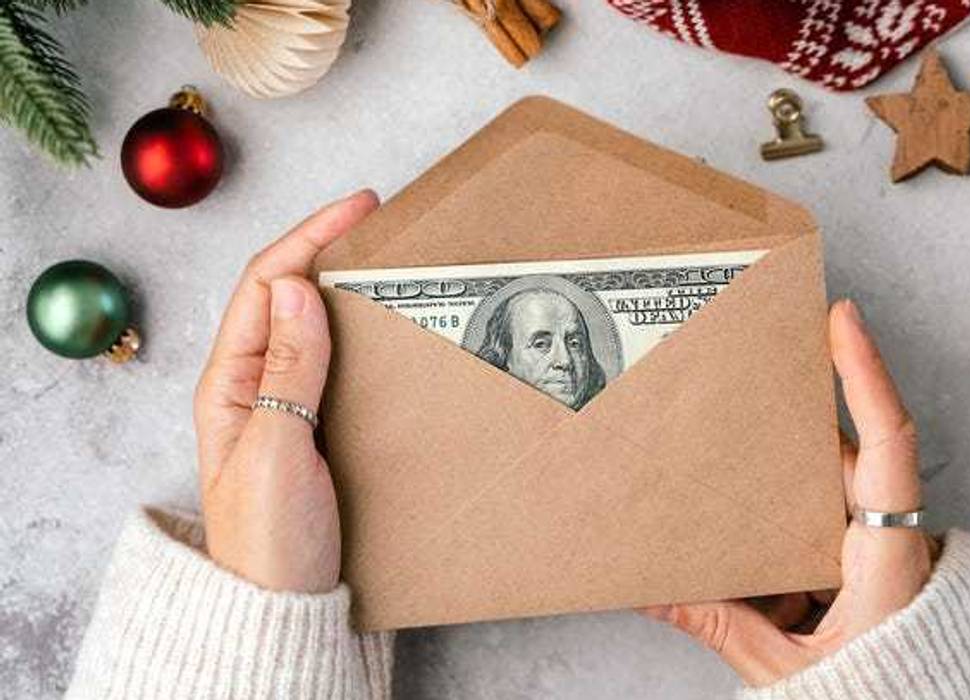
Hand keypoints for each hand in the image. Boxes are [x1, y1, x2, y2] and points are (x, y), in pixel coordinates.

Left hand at [193, 191, 378, 592]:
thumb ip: (289, 370)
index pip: (266, 285)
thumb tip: (297, 286)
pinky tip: (388, 332)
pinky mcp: (313, 429)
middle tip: (382, 226)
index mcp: (229, 383)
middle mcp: (252, 386)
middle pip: (287, 296)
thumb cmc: (269, 541)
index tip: (359, 207)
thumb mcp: (277, 450)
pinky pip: (334, 364)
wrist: (280, 608)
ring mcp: (283, 406)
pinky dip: (360, 335)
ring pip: (313, 328)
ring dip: (347, 291)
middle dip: (328, 251)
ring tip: (390, 267)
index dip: (310, 237)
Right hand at [644, 300, 933, 685]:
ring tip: (731, 436)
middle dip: (795, 411)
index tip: (842, 317)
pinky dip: (782, 512)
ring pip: (829, 481)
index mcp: (888, 557)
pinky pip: (822, 514)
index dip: (867, 375)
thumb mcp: (788, 663)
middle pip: (845, 449)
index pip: (888, 445)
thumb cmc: (876, 692)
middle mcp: (890, 538)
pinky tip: (741, 522)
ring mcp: (879, 545)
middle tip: (756, 356)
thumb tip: (652, 593)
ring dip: (781, 469)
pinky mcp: (864, 561)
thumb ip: (723, 625)